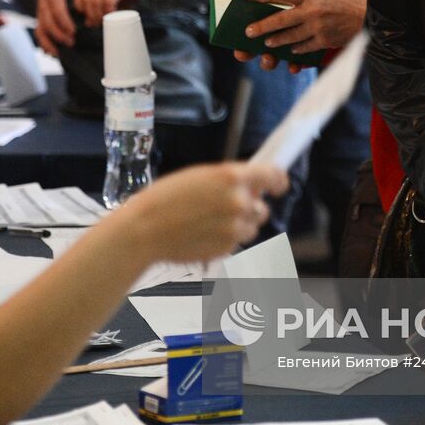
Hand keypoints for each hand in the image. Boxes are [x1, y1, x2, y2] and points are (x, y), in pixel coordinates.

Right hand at [35, 0, 85, 54]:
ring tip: (59, 53)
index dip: (64, 22)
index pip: (56, 10)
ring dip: (49, 43)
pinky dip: (43, 44)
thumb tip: (80, 9)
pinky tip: (52, 53)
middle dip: (58, 35)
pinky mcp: (40, 20)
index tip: (73, 31)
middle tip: (72, 42)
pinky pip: (38, 33)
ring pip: (40, 30)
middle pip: (47, 23)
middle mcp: (43, 5)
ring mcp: (40, 13)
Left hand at [81, 0, 136, 26]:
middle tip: (97, 24)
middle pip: (89, 0)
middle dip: (91, 14)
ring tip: (104, 22)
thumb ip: (101, 9)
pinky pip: (109, 1)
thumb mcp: (114, 0)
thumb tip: (88, 23)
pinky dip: (108, 11)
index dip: (85, 10)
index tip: (90, 20)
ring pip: (97, 1)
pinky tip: (112, 16)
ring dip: (99, 14)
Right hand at [122, 161, 289, 263]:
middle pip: (262, 207)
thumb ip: (227, 181)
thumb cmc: (164, 199)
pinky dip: (225, 240)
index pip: (272, 176)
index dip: (278, 181)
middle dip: (249, 208)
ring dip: (238, 225)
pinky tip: (202, 234)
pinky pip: (236, 243)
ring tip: (210, 223)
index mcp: (231, 177)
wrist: (145, 230)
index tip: (279, 185)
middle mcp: (238, 202)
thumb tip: (250, 187)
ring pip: (251, 227)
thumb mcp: (198, 177)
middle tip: (226, 208)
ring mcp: (234, 227)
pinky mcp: (226, 248)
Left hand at [236, 0, 365, 69]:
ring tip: (266, 43)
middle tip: (248, 32)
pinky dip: (296, 49)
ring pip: (289, 37)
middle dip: (262, 26)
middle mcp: (312, 11)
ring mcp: (318, 28)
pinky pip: (304, 48)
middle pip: (280, 19)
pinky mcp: (324, 41)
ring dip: (276, 41)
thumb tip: (288, 1)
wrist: (374, 16)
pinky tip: (290, 50)